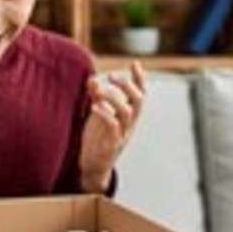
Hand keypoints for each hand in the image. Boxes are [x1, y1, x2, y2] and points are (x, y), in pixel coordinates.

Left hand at [79, 61, 145, 192]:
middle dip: (128, 85)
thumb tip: (92, 79)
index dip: (140, 79)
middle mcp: (129, 124)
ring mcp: (123, 134)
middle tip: (111, 75)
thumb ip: (96, 97)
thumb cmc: (97, 140)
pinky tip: (94, 107)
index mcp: (128, 116)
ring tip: (99, 91)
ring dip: (115, 98)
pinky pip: (114, 127)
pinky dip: (105, 114)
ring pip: (128, 112)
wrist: (92, 167)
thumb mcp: (97, 116)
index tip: (135, 63)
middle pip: (139, 100)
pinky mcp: (112, 145)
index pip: (140, 94)